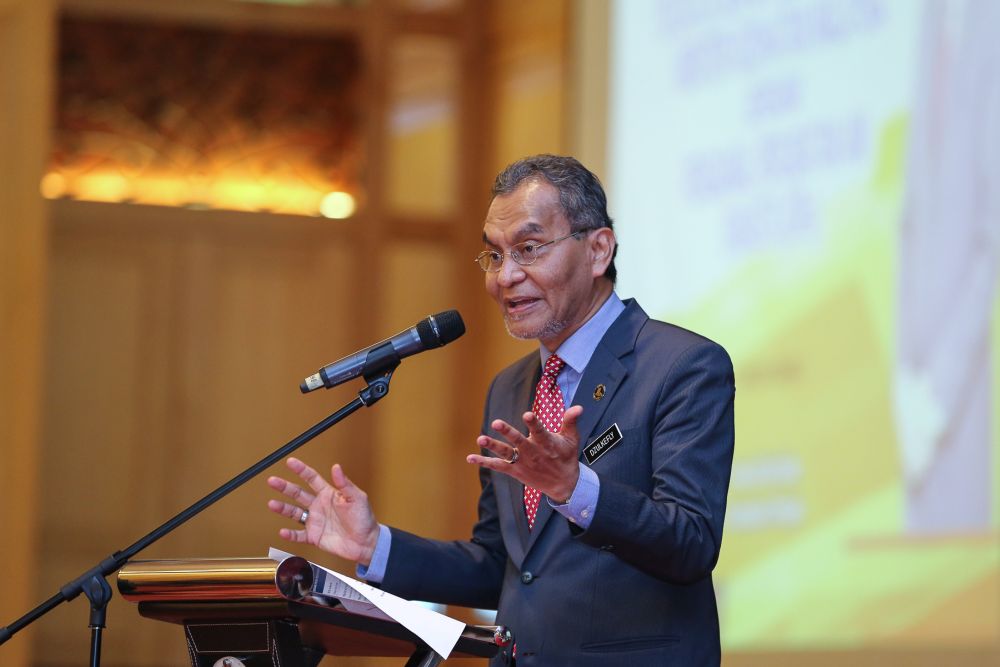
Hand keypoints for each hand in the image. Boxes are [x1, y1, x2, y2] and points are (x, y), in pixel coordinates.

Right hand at [267, 458, 379, 565]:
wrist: (366, 542)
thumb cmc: (364, 519)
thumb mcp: (357, 498)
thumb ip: (345, 484)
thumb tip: (336, 467)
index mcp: (328, 494)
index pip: (311, 478)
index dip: (301, 470)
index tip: (290, 462)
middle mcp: (318, 506)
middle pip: (298, 493)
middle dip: (284, 487)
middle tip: (272, 481)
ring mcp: (315, 521)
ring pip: (294, 512)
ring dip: (283, 508)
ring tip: (272, 504)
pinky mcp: (314, 536)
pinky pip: (299, 535)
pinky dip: (290, 535)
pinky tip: (283, 531)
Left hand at [467, 405, 583, 501]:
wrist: (564, 485)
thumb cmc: (567, 457)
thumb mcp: (572, 439)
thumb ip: (570, 421)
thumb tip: (578, 407)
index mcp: (548, 443)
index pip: (540, 431)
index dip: (534, 423)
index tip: (528, 415)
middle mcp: (534, 453)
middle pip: (519, 441)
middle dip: (508, 432)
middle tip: (496, 422)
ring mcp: (523, 462)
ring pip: (506, 453)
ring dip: (493, 446)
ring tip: (481, 438)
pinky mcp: (515, 471)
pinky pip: (498, 466)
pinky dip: (484, 462)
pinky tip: (470, 457)